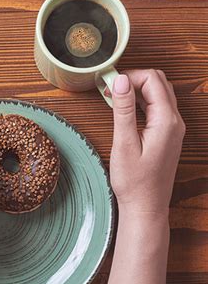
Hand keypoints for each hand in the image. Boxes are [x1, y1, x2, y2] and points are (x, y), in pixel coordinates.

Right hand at [108, 69, 184, 283]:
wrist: (146, 207)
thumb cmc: (135, 181)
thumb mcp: (124, 143)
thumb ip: (123, 110)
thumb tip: (120, 81)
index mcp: (167, 121)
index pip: (152, 80)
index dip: (129, 77)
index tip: (108, 84)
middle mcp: (174, 122)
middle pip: (158, 83)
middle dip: (133, 79)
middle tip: (109, 88)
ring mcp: (172, 128)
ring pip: (159, 93)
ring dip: (136, 89)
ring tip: (113, 96)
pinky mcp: (166, 135)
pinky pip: (157, 107)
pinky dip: (140, 101)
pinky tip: (123, 108)